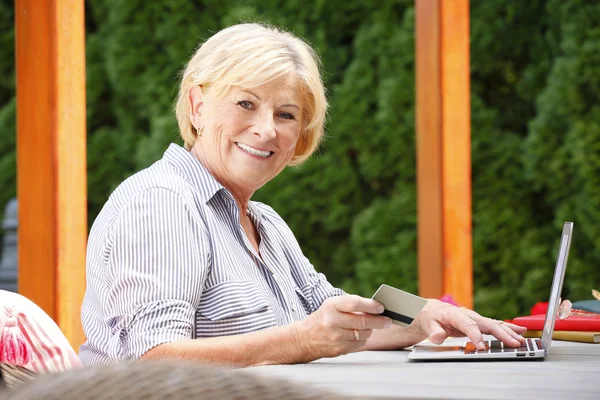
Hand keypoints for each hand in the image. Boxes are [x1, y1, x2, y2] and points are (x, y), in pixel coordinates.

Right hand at [292, 295, 392, 360]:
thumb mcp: (332, 305)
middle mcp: (332, 321)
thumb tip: (376, 308)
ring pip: (364, 334)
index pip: (354, 303)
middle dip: (379, 321)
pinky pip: (360, 345)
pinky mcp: (339, 349)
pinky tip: (357, 335)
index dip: (370, 305)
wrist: (304, 338)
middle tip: (388, 321)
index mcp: (331, 306)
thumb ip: (352, 305)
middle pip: (362, 321)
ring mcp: (335, 336)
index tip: (381, 307)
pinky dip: (362, 340)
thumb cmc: (323, 318)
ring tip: (367, 327)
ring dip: (369, 330)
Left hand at [409, 299, 526, 349]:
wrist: (432, 310)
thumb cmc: (431, 316)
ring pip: (494, 324)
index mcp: (455, 314)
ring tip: (522, 339)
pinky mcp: (478, 323)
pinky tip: (519, 332)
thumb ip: (434, 331)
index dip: (475, 336)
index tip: (481, 347)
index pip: (468, 325)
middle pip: (487, 324)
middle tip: (514, 344)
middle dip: (501, 334)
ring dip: (508, 332)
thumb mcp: (428, 324)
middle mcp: (468, 315)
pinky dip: (507, 329)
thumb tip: (437, 337)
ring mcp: (475, 319)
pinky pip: (494, 326)